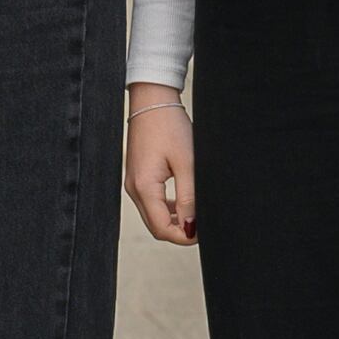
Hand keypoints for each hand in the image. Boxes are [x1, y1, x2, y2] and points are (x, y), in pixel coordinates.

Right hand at [121, 92, 194, 245]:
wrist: (152, 101)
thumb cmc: (169, 126)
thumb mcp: (187, 163)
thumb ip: (189, 197)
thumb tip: (192, 226)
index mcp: (144, 187)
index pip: (162, 229)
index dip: (184, 237)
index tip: (205, 232)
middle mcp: (134, 189)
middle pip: (156, 226)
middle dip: (180, 231)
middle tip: (204, 224)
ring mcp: (133, 184)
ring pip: (153, 216)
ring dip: (174, 221)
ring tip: (196, 213)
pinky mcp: (137, 177)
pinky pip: (151, 203)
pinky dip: (167, 209)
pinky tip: (183, 202)